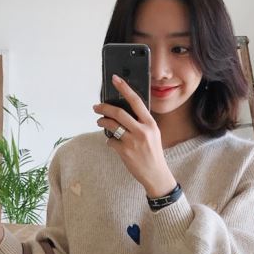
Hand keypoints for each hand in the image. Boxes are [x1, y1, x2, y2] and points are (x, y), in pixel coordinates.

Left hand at [95, 77, 168, 196]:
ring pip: (111, 126)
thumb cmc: (153, 153)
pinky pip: (110, 141)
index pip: (136, 101)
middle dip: (104, 108)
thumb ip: (141, 123)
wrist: (156, 174)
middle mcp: (142, 131)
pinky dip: (109, 140)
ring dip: (102, 122)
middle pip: (119, 113)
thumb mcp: (153, 134)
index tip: (115, 79)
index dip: (125, 88)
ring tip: (100, 122)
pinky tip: (112, 142)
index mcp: (150, 123)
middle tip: (96, 107)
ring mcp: (133, 141)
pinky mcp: (125, 152)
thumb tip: (122, 111)